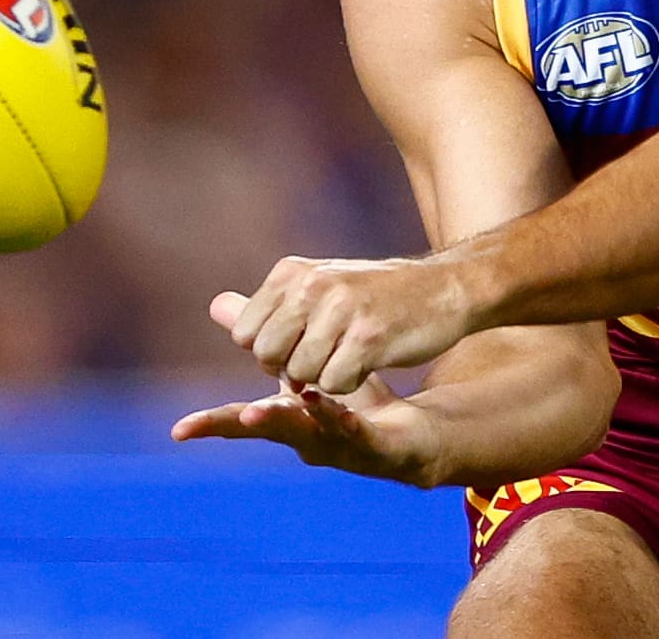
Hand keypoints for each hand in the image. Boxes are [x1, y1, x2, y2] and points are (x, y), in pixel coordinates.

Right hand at [170, 295, 445, 485]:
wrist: (414, 434)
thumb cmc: (354, 397)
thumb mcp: (307, 363)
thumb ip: (267, 338)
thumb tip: (217, 304)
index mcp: (286, 419)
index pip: (240, 423)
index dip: (213, 426)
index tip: (180, 431)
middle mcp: (306, 439)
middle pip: (269, 430)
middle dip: (247, 425)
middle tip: (229, 414)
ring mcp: (340, 447)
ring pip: (308, 434)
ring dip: (284, 423)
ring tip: (255, 412)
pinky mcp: (375, 447)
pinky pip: (354, 432)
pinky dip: (339, 419)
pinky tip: (332, 407)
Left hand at [224, 255, 476, 394]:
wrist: (444, 289)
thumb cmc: (377, 295)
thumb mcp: (319, 286)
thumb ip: (268, 304)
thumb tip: (214, 307)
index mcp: (293, 272)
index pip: (246, 334)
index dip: (269, 352)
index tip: (301, 345)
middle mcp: (312, 286)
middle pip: (267, 356)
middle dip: (290, 369)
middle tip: (325, 356)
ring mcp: (340, 311)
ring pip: (301, 374)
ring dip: (324, 378)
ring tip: (351, 355)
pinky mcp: (369, 338)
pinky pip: (335, 384)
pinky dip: (348, 386)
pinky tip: (368, 364)